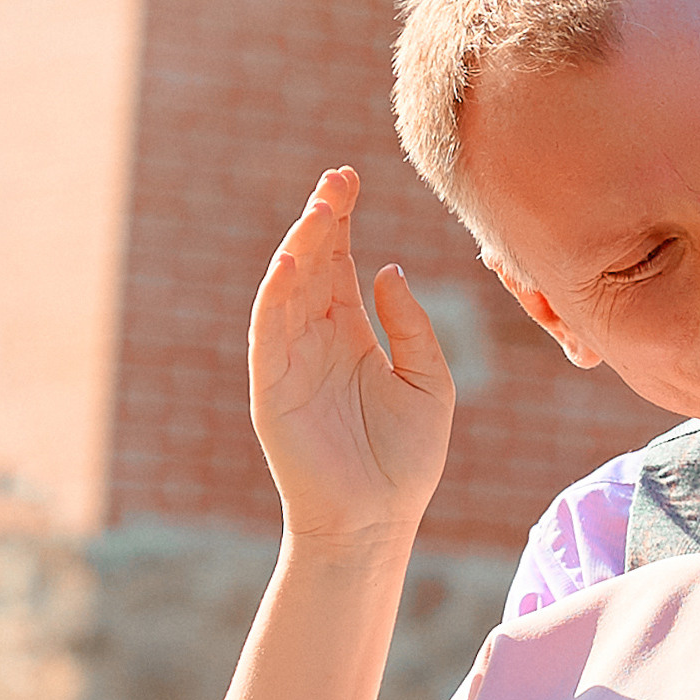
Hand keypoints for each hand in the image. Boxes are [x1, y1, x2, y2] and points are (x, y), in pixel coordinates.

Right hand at [250, 169, 452, 548]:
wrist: (376, 521)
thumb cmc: (406, 461)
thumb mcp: (430, 382)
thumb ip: (412, 326)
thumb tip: (389, 269)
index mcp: (353, 334)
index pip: (341, 263)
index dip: (343, 220)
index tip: (351, 178)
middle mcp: (317, 339)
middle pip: (313, 263)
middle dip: (322, 219)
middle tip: (337, 179)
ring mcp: (291, 360)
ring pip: (288, 288)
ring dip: (300, 246)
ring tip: (321, 209)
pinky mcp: (272, 386)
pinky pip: (268, 331)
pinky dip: (276, 294)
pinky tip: (292, 262)